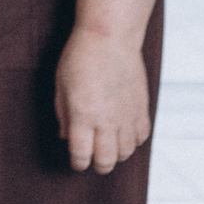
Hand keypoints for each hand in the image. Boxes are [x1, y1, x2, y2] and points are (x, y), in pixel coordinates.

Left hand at [55, 28, 150, 171]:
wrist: (109, 38)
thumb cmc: (80, 58)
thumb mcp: (61, 86)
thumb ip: (63, 115)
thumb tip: (65, 137)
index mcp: (83, 115)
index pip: (81, 154)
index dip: (77, 163)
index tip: (76, 162)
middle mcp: (107, 120)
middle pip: (106, 161)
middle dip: (98, 166)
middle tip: (93, 161)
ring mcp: (127, 116)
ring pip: (126, 152)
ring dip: (116, 155)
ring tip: (107, 146)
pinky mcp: (142, 109)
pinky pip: (141, 137)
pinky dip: (133, 142)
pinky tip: (123, 134)